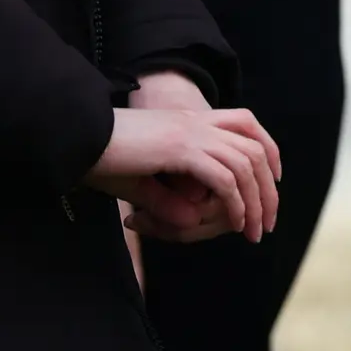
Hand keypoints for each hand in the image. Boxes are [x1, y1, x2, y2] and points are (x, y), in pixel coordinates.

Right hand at [88, 71, 282, 245]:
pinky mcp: (180, 150)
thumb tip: (191, 220)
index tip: (273, 181)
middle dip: (268, 188)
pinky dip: (236, 202)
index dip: (268, 149)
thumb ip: (169, 198)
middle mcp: (196, 122)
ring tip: (255, 231)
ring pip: (245, 165)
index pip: (246, 123)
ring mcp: (190, 133)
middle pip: (255, 148)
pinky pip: (224, 178)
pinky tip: (236, 222)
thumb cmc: (102, 158)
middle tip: (269, 221)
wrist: (77, 136)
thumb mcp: (141, 181)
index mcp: (190, 120)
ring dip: (256, 201)